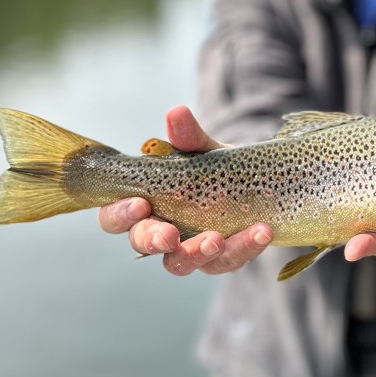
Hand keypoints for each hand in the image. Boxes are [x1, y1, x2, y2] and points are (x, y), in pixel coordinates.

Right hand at [97, 105, 272, 276]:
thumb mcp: (203, 150)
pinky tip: (261, 231)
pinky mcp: (219, 259)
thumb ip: (188, 137)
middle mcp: (159, 232)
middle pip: (142, 244)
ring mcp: (188, 250)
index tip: (140, 204)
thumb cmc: (213, 169)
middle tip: (170, 236)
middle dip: (153, 240)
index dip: (120, 214)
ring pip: (181, 263)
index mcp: (142, 205)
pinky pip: (227, 261)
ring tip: (217, 239)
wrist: (254, 183)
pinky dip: (245, 247)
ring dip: (197, 253)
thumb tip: (176, 113)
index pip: (114, 217)